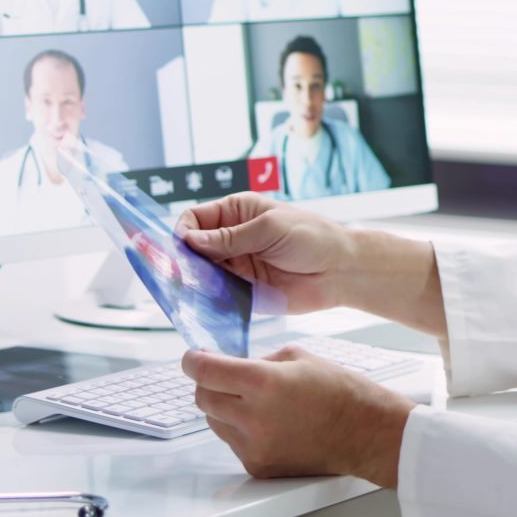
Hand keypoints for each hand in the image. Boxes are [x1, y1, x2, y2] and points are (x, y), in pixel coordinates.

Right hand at [176, 194, 354, 312]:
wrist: (340, 271)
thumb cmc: (312, 238)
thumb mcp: (269, 229)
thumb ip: (230, 237)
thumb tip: (192, 240)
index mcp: (236, 212)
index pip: (195, 219)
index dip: (184, 232)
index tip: (181, 248)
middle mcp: (231, 239)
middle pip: (193, 248)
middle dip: (182, 260)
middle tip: (176, 275)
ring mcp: (236, 266)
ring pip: (201, 273)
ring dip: (193, 281)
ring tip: (188, 291)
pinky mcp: (243, 291)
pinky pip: (217, 296)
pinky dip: (208, 300)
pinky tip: (205, 304)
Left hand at [182, 346, 413, 484]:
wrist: (366, 433)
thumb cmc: (340, 391)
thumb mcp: (298, 356)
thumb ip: (258, 360)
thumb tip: (232, 365)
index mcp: (261, 383)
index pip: (204, 371)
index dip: (193, 361)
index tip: (194, 358)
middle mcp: (252, 417)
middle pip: (202, 398)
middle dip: (208, 383)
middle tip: (223, 376)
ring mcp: (254, 446)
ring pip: (214, 421)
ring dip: (223, 407)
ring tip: (253, 401)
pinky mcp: (259, 466)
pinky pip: (232, 442)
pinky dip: (240, 430)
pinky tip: (267, 423)